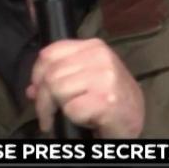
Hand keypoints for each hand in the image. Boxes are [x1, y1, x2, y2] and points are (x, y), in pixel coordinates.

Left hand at [27, 38, 144, 138]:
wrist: (136, 117)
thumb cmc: (110, 98)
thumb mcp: (86, 79)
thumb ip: (61, 77)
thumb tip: (32, 89)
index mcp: (93, 46)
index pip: (50, 53)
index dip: (37, 74)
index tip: (37, 90)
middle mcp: (99, 57)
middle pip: (51, 74)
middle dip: (42, 99)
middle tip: (46, 115)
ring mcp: (104, 77)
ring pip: (57, 90)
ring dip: (56, 110)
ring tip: (65, 117)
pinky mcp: (105, 100)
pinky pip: (71, 109)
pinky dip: (72, 118)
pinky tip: (83, 121)